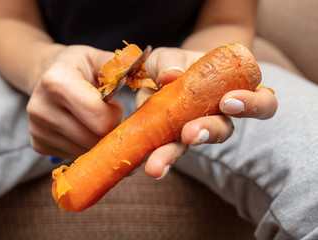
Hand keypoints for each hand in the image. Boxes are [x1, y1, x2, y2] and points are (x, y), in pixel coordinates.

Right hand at [27, 45, 122, 159]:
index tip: (114, 104)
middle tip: (108, 115)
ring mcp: (37, 129)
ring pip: (86, 151)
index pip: (100, 118)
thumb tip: (152, 79)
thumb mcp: (99, 58)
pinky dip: (85, 145)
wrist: (46, 74)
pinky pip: (74, 155)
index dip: (115, 115)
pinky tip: (82, 128)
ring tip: (94, 120)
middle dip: (110, 130)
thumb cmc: (78, 66)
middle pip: (94, 139)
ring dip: (98, 140)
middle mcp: (41, 107)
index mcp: (57, 81)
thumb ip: (123, 68)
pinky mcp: (37, 143)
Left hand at [138, 47, 277, 178]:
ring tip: (156, 165)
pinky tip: (139, 160)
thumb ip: (170, 61)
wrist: (160, 75)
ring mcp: (193, 130)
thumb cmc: (177, 63)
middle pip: (223, 130)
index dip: (253, 105)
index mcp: (233, 92)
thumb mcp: (171, 56)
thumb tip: (171, 76)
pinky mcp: (170, 140)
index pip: (262, 102)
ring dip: (174, 154)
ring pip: (190, 146)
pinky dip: (151, 152)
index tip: (229, 102)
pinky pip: (164, 149)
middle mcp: (217, 116)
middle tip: (190, 134)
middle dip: (207, 132)